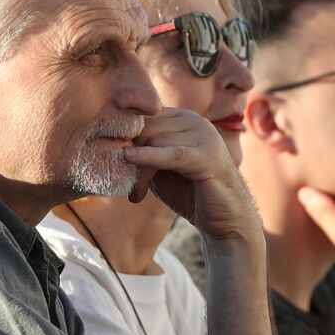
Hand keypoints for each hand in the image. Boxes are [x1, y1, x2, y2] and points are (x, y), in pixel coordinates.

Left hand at [125, 108, 259, 242]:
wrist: (225, 219)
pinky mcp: (209, 155)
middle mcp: (194, 120)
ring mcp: (204, 135)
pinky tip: (131, 160)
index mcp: (181, 118)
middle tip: (129, 187)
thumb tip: (110, 144)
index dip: (124, 138)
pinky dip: (149, 157)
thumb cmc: (190, 193)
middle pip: (146, 126)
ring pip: (154, 140)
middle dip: (131, 156)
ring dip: (140, 171)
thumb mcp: (158, 168)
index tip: (112, 163)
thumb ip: (141, 152)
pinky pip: (172, 153)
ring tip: (138, 195)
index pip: (143, 116)